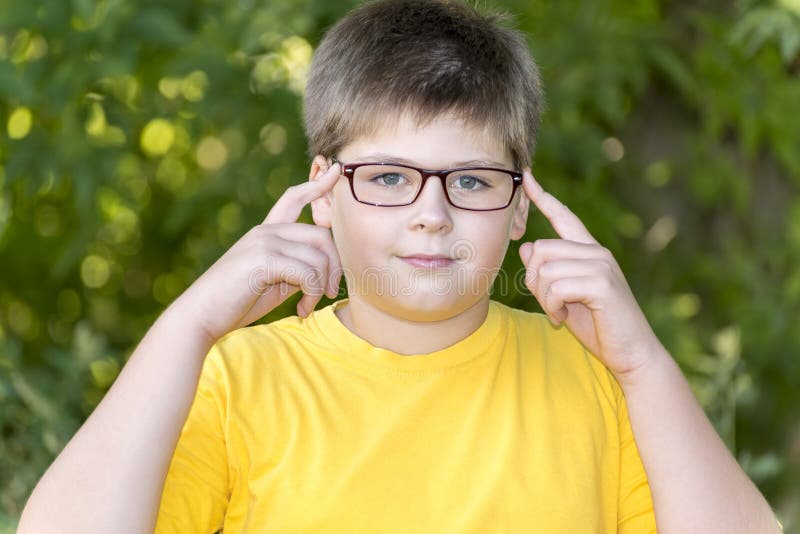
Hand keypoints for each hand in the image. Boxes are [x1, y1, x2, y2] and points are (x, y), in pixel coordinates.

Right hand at [173, 163, 342, 343]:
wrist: (201, 316)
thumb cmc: (235, 302)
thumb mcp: (272, 280)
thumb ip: (295, 267)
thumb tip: (325, 269)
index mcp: (266, 232)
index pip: (294, 198)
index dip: (317, 185)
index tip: (336, 169)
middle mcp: (266, 232)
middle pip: (320, 235)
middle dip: (334, 265)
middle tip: (330, 292)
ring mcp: (264, 243)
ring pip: (318, 258)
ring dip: (321, 287)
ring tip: (309, 306)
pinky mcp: (263, 260)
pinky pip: (307, 274)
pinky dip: (311, 295)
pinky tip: (300, 310)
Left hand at [518, 169, 661, 379]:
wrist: (631, 354)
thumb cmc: (598, 326)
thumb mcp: (563, 297)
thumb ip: (546, 273)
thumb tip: (527, 246)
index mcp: (589, 252)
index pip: (564, 217)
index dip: (543, 197)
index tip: (526, 176)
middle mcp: (597, 252)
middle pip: (540, 249)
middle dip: (533, 281)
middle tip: (549, 304)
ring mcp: (602, 265)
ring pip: (545, 269)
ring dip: (543, 297)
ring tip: (559, 313)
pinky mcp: (602, 283)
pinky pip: (556, 286)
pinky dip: (552, 306)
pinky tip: (563, 319)